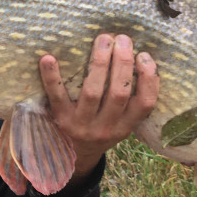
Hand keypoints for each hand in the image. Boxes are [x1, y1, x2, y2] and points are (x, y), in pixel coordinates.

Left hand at [39, 34, 158, 185]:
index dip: (148, 79)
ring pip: (92, 92)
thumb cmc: (100, 130)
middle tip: (123, 38)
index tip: (144, 55)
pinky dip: (52, 77)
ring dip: (99, 63)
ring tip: (103, 40)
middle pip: (119, 93)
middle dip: (122, 62)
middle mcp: (105, 128)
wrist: (71, 157)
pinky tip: (48, 58)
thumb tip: (141, 58)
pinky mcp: (59, 119)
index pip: (144, 104)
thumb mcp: (121, 124)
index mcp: (125, 127)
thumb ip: (131, 102)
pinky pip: (57, 96)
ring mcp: (81, 125)